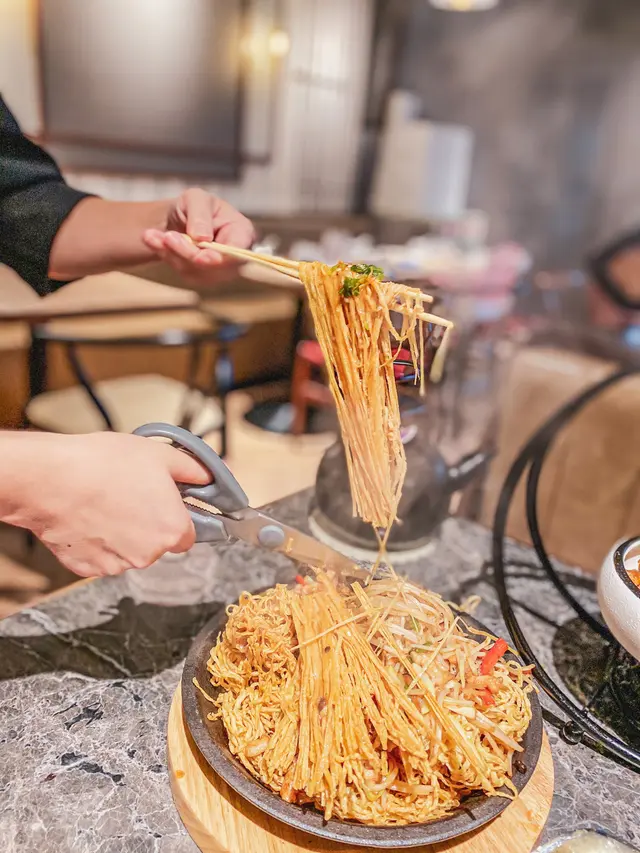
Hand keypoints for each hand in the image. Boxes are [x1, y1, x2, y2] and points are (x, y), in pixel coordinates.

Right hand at [8, 432, 209, 577]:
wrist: (50, 478)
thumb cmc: (104, 464)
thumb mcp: (161, 455)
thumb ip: (194, 470)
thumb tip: (210, 477)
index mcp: (172, 529)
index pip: (188, 535)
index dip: (177, 517)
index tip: (165, 503)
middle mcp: (148, 554)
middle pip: (158, 544)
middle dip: (148, 524)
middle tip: (131, 495)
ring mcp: (116, 565)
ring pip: (129, 552)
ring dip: (123, 534)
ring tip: (105, 502)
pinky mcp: (87, 568)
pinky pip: (101, 556)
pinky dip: (97, 541)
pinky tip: (88, 516)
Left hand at [142, 188, 254, 280]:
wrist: (179, 218)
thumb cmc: (195, 206)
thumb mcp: (196, 198)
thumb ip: (201, 214)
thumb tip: (202, 237)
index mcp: (242, 233)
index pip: (239, 253)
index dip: (221, 259)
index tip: (200, 257)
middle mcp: (234, 257)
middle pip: (215, 267)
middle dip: (188, 253)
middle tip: (167, 237)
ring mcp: (219, 271)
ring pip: (196, 272)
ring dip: (172, 254)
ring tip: (152, 235)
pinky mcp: (201, 278)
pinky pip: (182, 273)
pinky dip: (165, 256)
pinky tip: (152, 240)